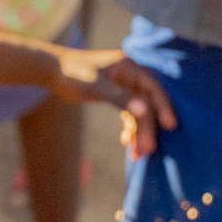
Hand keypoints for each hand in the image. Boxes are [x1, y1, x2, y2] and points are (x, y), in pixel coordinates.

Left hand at [50, 49, 176, 158]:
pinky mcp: (118, 94)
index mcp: (130, 67)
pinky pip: (130, 113)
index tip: (170, 126)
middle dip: (148, 127)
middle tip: (147, 149)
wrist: (52, 71)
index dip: (163, 106)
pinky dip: (130, 128)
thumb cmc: (73, 74)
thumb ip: (120, 98)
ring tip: (137, 154)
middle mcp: (131, 75)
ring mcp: (125, 85)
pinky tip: (126, 142)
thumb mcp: (97, 87)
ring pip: (139, 111)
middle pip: (147, 103)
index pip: (153, 88)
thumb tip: (145, 110)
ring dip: (139, 132)